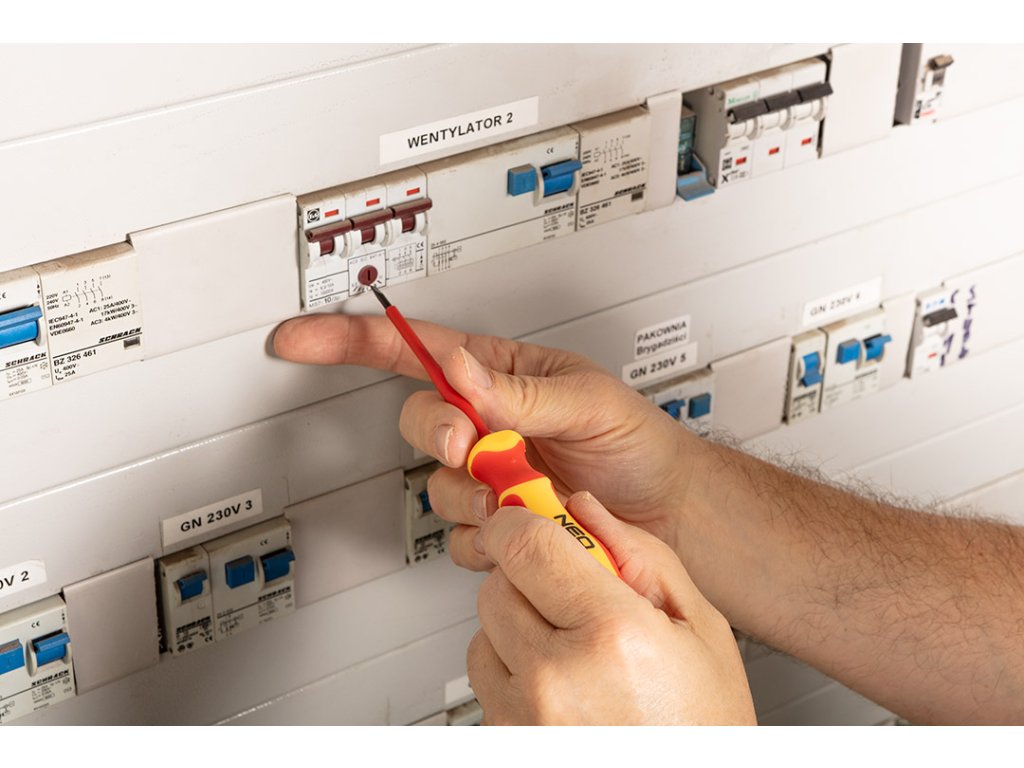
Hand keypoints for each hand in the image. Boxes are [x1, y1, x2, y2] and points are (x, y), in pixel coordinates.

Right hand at [272, 314, 701, 553]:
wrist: (665, 510)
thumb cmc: (636, 443)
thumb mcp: (589, 400)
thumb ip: (521, 392)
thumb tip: (465, 370)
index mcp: (500, 375)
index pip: (414, 349)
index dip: (351, 341)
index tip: (299, 337)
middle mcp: (486, 423)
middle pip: (418, 420)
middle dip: (438, 433)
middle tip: (475, 444)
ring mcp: (489, 477)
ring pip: (438, 485)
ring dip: (474, 492)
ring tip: (525, 490)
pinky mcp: (496, 524)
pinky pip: (463, 536)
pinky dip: (491, 536)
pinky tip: (526, 523)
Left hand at [468, 491, 753, 724]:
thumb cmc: (706, 729)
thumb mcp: (701, 627)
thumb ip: (641, 555)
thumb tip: (585, 510)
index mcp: (612, 637)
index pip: (526, 545)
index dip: (522, 522)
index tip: (529, 519)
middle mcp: (555, 681)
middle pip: (496, 585)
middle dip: (528, 577)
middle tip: (571, 593)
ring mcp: (523, 721)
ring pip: (483, 634)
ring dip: (517, 627)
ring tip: (572, 649)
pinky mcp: (505, 744)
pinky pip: (486, 684)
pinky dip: (514, 674)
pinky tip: (563, 684)